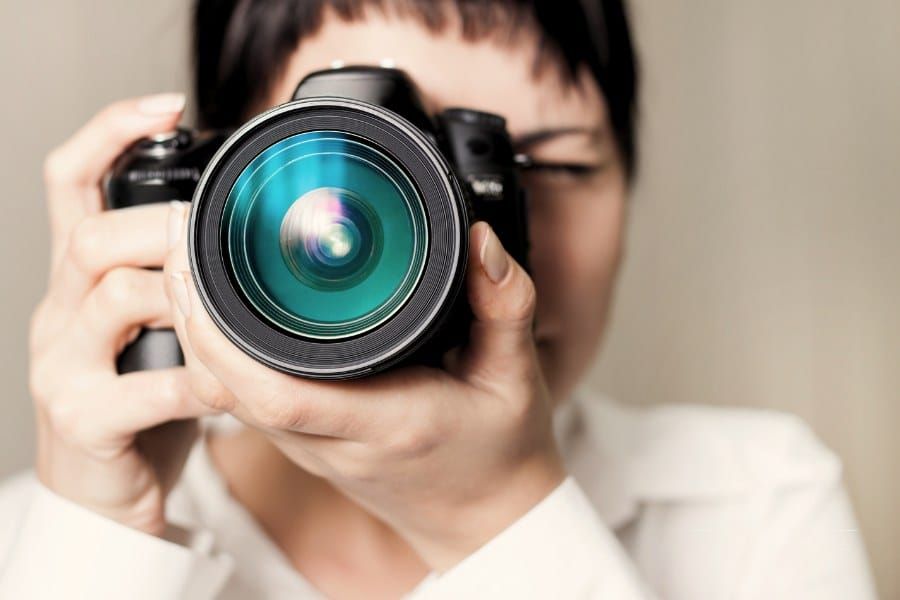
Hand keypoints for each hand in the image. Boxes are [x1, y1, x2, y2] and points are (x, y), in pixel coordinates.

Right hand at [29, 94, 218, 535]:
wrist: (107, 495)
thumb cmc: (143, 403)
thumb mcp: (155, 331)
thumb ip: (180, 284)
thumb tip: (236, 236)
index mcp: (79, 280)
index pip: (72, 182)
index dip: (109, 133)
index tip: (166, 103)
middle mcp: (60, 312)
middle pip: (93, 236)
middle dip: (164, 233)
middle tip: (223, 251)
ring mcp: (61, 365)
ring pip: (116, 297)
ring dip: (190, 304)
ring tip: (236, 324)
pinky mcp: (81, 418)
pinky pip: (147, 387)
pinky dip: (202, 381)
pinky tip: (233, 390)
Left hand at [165, 210, 565, 569]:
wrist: (485, 515)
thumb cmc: (499, 450)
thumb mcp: (516, 376)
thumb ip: (506, 304)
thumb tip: (482, 241)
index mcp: (384, 423)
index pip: (280, 393)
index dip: (222, 339)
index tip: (200, 268)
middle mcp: (334, 441)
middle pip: (229, 387)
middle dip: (190, 314)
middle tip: (179, 237)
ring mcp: (312, 447)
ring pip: (225, 395)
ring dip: (195, 331)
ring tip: (187, 258)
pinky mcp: (306, 442)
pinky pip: (242, 399)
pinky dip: (215, 351)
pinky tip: (215, 306)